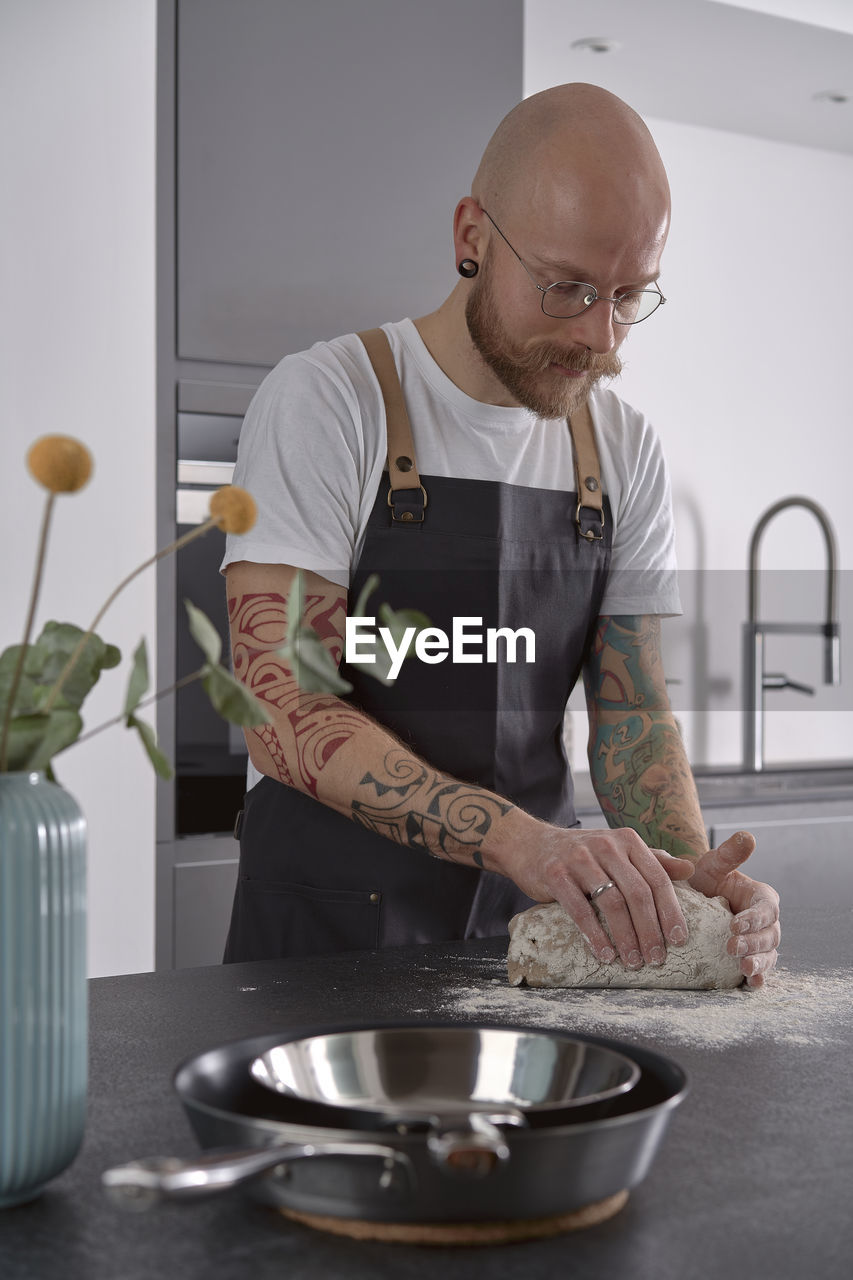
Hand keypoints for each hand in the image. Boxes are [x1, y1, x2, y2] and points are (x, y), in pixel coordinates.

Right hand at [504, 822, 696, 970]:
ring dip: (626, 937)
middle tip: (656, 959)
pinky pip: (580, 910)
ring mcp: (579, 858)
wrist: (530, 844)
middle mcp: (606, 846)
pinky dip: (595, 936)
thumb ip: (653, 861)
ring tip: (633, 961)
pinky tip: (604, 954)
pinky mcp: (556, 874)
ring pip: (612, 903)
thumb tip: (691, 870)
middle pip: (638, 893)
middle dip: (650, 930)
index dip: (670, 911)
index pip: (657, 878)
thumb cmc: (582, 854)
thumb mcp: (618, 851)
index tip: (678, 940)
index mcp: (627, 841)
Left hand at [688, 831, 779, 988]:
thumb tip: (747, 836)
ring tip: (743, 968)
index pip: (766, 909)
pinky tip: (751, 985)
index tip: (734, 924)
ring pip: (768, 955)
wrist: (691, 901)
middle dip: (753, 943)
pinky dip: (758, 979)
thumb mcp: (713, 865)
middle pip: (770, 936)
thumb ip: (729, 854)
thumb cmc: (705, 880)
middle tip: (732, 947)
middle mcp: (767, 923)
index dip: (753, 918)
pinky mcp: (750, 960)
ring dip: (758, 963)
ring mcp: (760, 944)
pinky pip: (760, 972)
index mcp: (762, 898)